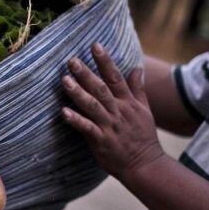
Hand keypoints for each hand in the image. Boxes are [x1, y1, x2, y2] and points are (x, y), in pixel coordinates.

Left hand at [60, 43, 164, 181]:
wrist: (145, 165)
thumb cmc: (142, 136)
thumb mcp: (144, 110)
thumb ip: (137, 88)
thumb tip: (137, 67)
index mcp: (128, 103)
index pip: (116, 77)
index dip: (105, 61)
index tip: (95, 45)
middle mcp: (119, 111)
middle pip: (101, 88)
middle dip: (86, 73)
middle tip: (71, 60)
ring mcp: (110, 126)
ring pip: (92, 105)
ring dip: (77, 92)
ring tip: (64, 80)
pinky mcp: (101, 141)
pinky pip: (87, 128)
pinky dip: (76, 120)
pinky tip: (63, 111)